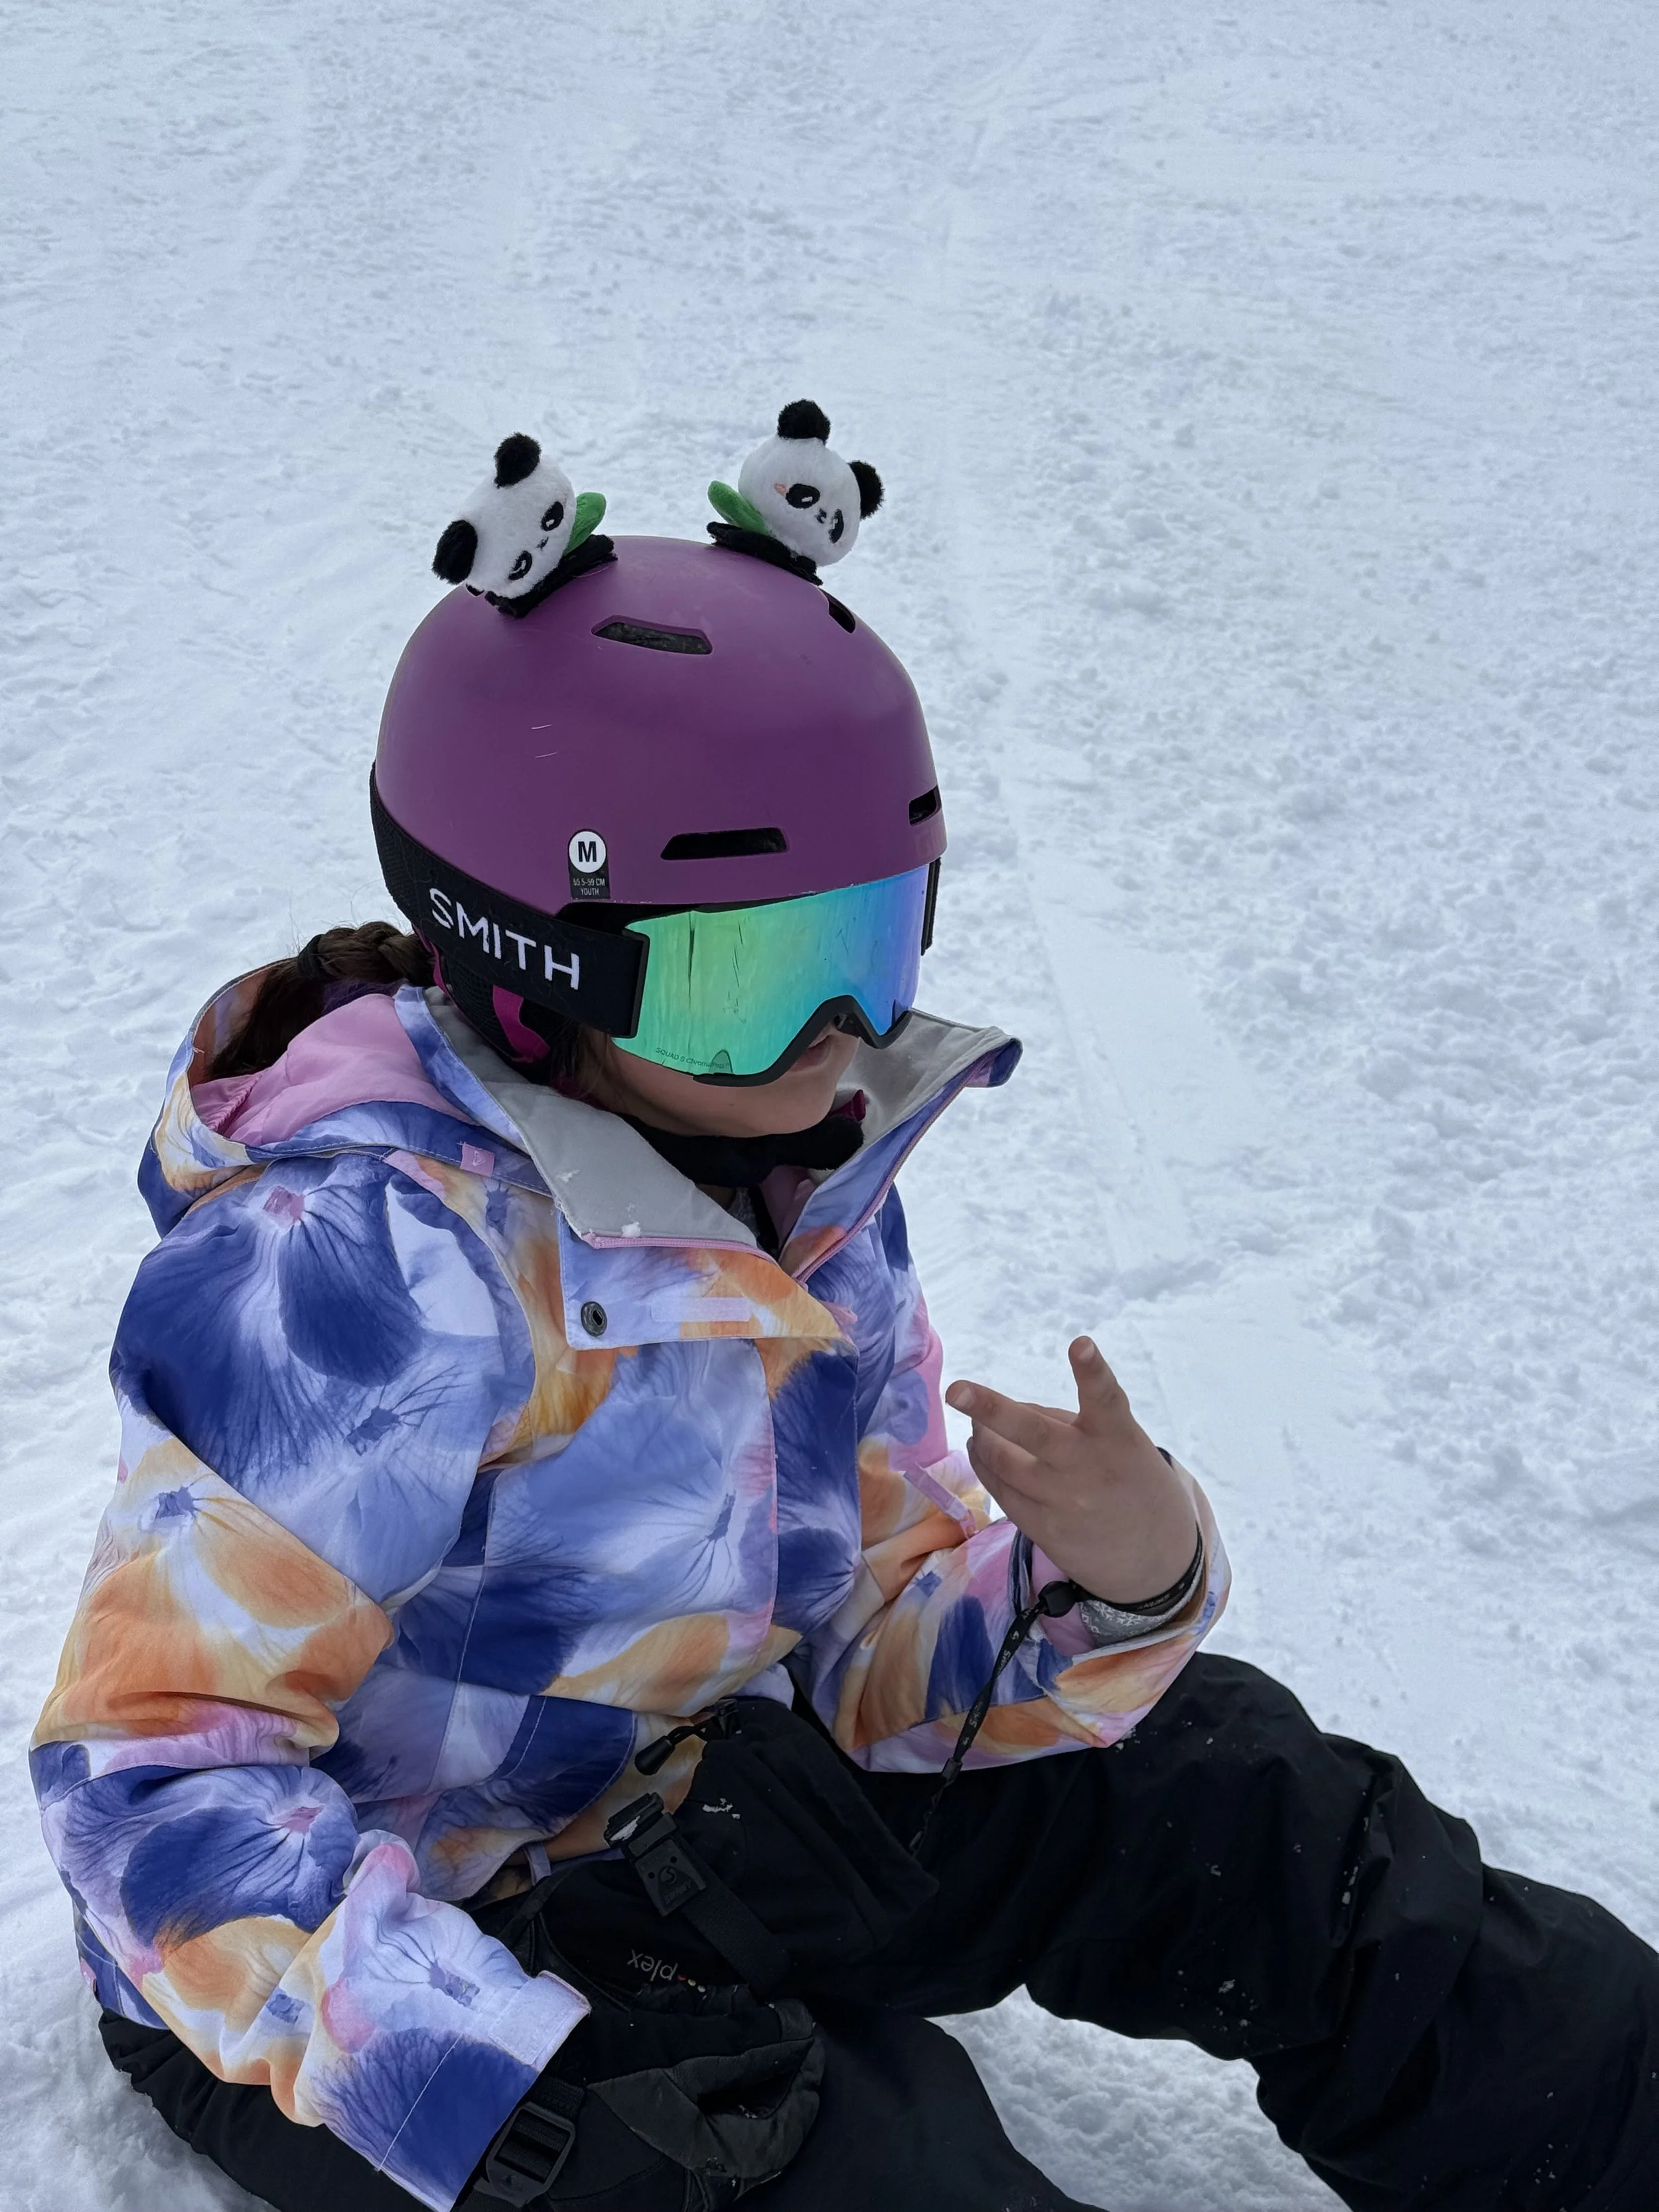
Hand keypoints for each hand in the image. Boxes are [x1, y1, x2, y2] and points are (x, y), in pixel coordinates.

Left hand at [945, 1338, 1196, 1604]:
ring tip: (976, 1425)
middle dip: (991, 1410)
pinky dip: (986, 1468)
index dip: (1093, 1371)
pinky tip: (981, 1454)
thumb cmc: (1127, 1477)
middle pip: (1034, 1434)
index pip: (1106, 1399)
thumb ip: (1063, 1419)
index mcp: (1115, 1437)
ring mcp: (1064, 1503)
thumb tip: (999, 1412)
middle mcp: (1088, 1469)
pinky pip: (1002, 1493)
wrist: (1152, 1556)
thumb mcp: (1116, 1441)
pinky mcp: (1044, 1531)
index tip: (1081, 1343)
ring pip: (1002, 1463)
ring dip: (982, 1438)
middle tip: (955, 1390)